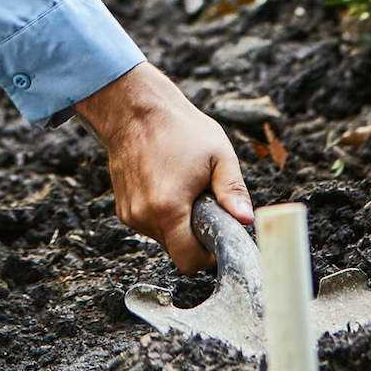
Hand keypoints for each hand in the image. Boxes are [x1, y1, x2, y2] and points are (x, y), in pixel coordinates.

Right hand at [73, 63, 251, 271]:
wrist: (134, 108)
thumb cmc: (178, 128)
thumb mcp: (218, 155)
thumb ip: (233, 192)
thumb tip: (247, 220)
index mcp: (169, 208)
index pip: (189, 261)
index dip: (208, 254)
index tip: (216, 234)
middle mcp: (144, 216)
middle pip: (177, 251)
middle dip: (194, 236)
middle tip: (203, 203)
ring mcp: (130, 214)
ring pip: (163, 238)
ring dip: (177, 224)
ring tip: (183, 189)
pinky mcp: (123, 208)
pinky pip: (150, 224)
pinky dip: (162, 214)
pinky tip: (166, 185)